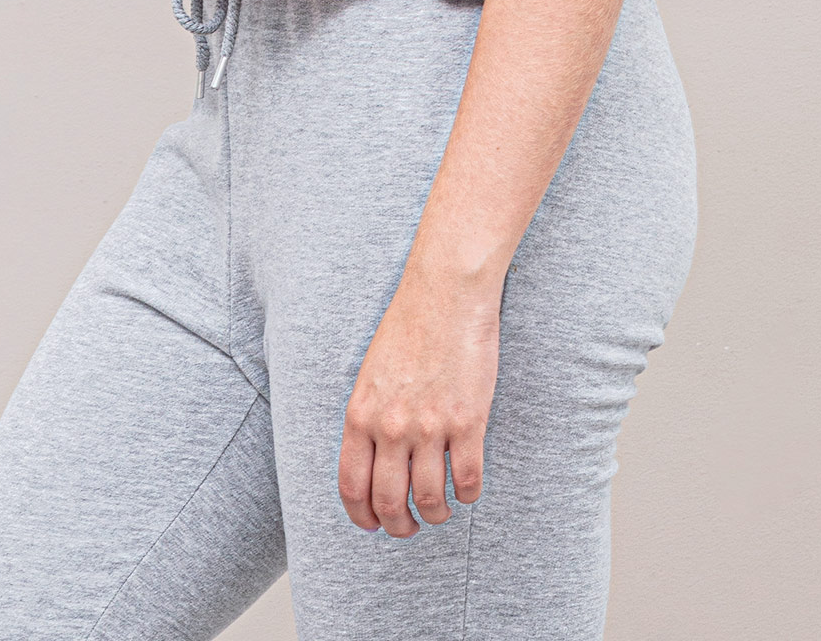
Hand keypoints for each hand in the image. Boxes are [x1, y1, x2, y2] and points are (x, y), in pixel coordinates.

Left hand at [338, 265, 501, 535]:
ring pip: (430, 499)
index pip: (352, 486)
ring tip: (441, 510)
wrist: (446, 293)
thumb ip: (369, 418)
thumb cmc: (409, 326)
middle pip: (389, 502)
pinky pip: (467, 480)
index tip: (374, 524)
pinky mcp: (468, 421)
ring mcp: (430, 426)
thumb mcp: (371, 374)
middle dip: (400, 526)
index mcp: (361, 414)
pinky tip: (468, 490)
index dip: (363, 516)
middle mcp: (391, 426)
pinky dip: (468, 496)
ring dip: (436, 514)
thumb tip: (373, 463)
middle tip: (409, 528)